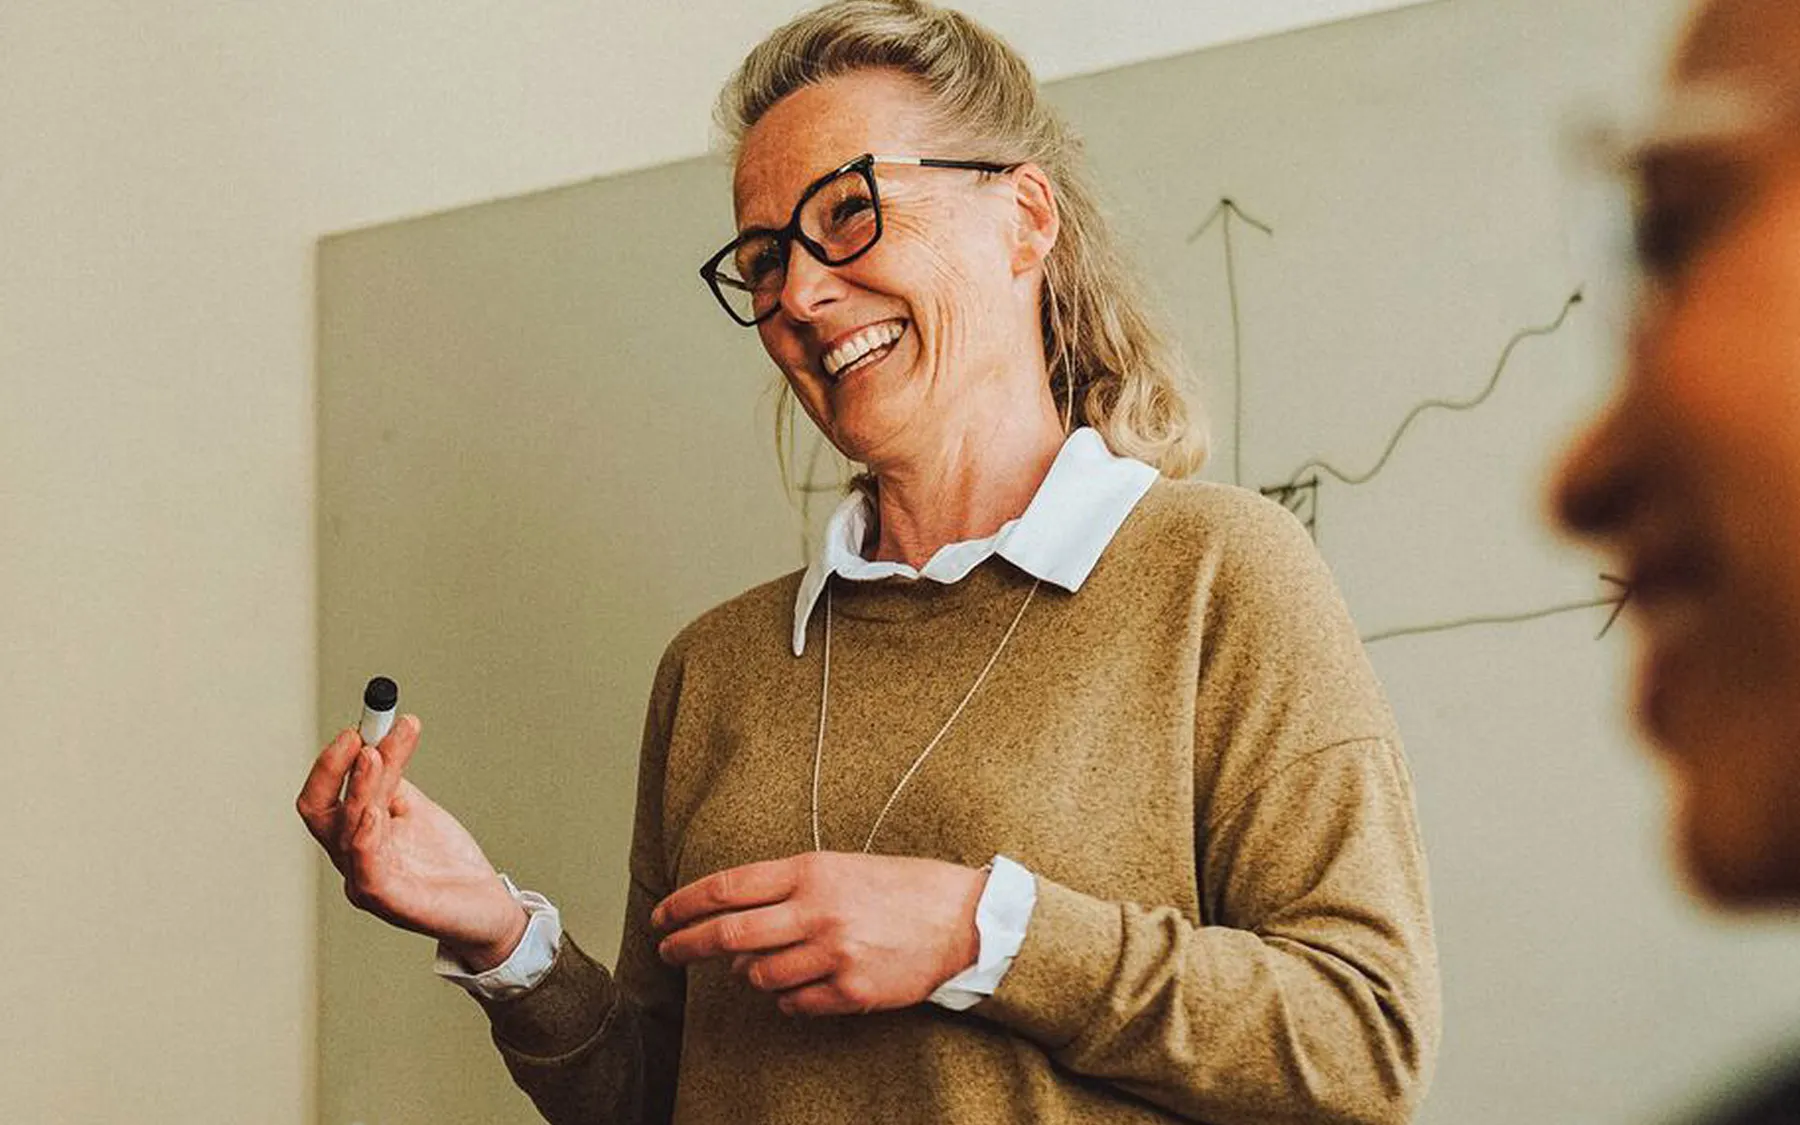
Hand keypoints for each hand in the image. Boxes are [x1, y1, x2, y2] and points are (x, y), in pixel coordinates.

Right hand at [295, 716, 528, 970]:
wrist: (486, 905)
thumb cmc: (447, 862)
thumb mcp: (417, 809)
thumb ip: (393, 781)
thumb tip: (382, 738)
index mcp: (354, 835)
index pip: (324, 796)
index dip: (333, 760)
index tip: (362, 724)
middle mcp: (352, 859)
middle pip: (320, 813)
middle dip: (335, 769)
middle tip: (361, 735)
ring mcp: (366, 883)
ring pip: (348, 833)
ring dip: (361, 789)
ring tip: (374, 755)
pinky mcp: (391, 904)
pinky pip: (368, 872)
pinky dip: (367, 839)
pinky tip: (374, 812)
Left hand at [651, 852, 986, 1016]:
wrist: (962, 918)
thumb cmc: (900, 888)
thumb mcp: (841, 868)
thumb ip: (788, 888)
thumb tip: (737, 920)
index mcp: (811, 871)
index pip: (729, 887)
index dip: (685, 904)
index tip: (663, 916)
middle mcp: (817, 911)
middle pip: (729, 933)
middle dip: (688, 945)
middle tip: (667, 952)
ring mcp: (833, 953)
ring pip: (759, 975)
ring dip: (752, 973)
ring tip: (769, 965)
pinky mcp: (850, 990)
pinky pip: (793, 1004)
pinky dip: (788, 998)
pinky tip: (803, 985)